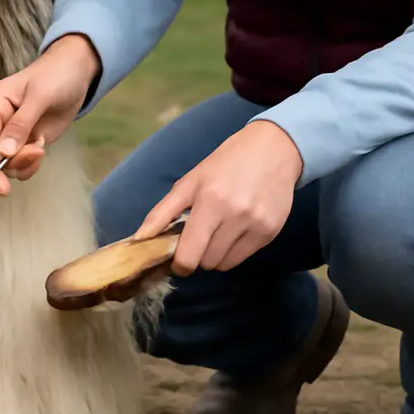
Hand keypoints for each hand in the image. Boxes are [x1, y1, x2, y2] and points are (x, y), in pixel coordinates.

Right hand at [0, 34, 99, 194]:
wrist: (76, 73)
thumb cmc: (56, 75)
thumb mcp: (40, 97)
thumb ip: (21, 125)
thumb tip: (4, 152)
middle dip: (10, 164)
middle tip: (36, 154)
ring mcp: (12, 134)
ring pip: (7, 163)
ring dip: (24, 163)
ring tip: (41, 147)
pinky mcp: (26, 142)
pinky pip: (21, 164)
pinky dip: (31, 164)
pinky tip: (42, 148)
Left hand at [133, 121, 303, 274]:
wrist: (274, 149)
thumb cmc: (225, 164)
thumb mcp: (190, 182)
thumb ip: (162, 213)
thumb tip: (139, 239)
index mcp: (210, 201)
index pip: (189, 255)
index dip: (180, 264)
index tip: (178, 259)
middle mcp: (235, 215)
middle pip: (206, 262)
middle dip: (198, 255)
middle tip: (200, 235)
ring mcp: (256, 225)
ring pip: (224, 265)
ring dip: (215, 255)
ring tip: (218, 231)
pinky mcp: (271, 232)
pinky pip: (243, 258)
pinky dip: (233, 251)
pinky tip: (236, 229)